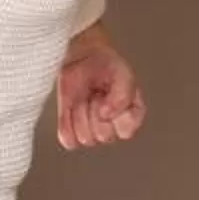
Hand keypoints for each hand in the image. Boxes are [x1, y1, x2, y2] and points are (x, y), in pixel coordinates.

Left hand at [56, 28, 144, 149]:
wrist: (82, 58)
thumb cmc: (106, 67)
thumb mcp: (122, 74)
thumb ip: (123, 95)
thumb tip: (106, 115)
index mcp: (131, 118)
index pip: (124, 131)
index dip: (115, 112)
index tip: (109, 93)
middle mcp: (113, 129)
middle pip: (103, 136)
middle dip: (96, 111)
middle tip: (96, 93)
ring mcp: (92, 133)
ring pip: (85, 138)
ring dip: (81, 114)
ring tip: (84, 97)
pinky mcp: (71, 134)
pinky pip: (68, 140)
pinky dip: (67, 123)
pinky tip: (72, 107)